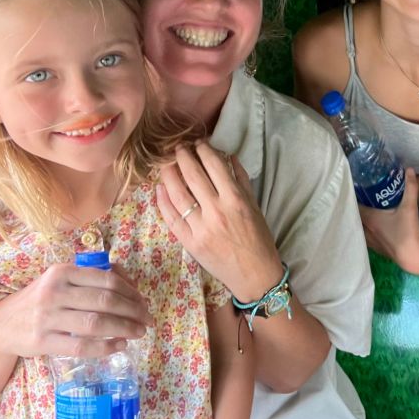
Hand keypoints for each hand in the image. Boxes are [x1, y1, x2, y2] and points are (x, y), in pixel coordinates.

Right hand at [0, 262, 151, 358]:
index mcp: (63, 271)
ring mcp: (47, 317)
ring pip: (96, 323)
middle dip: (133, 311)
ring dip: (124, 329)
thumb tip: (131, 283)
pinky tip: (119, 345)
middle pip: (105, 301)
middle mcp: (55, 291)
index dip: (132, 292)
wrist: (1, 323)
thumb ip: (92, 278)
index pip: (107, 280)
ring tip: (139, 332)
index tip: (144, 302)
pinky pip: (81, 346)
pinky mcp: (42, 341)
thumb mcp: (61, 280)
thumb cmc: (41, 299)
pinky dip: (105, 347)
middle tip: (148, 319)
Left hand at [157, 141, 282, 301]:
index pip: (214, 165)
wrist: (254, 274)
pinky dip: (163, 200)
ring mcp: (200, 227)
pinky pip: (171, 217)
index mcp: (236, 200)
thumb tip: (228, 156)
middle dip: (182, 156)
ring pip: (177, 193)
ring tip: (166, 163)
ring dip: (169, 174)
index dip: (204, 150)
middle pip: (192, 175)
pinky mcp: (189, 242)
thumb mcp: (254, 205)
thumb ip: (241, 179)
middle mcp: (217, 211)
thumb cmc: (259, 238)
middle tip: (178, 148)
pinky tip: (160, 188)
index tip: (199, 143)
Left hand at [359, 169, 418, 275]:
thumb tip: (409, 170)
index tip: (356, 188)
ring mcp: (372, 242)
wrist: (413, 257)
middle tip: (364, 196)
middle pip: (357, 217)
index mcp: (370, 219)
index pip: (355, 205)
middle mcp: (367, 230)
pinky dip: (368, 231)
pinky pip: (368, 238)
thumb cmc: (408, 231)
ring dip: (362, 221)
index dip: (355, 197)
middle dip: (359, 207)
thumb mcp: (410, 207)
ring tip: (368, 211)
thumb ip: (410, 188)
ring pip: (362, 228)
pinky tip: (375, 228)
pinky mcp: (379, 249)